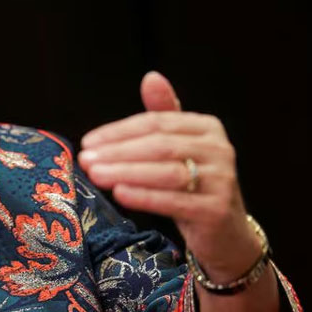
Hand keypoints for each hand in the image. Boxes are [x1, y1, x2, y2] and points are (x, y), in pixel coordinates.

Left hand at [77, 71, 262, 281]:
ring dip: (125, 172)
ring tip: (95, 175)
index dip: (119, 131)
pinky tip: (120, 194)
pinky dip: (144, 196)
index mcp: (207, 127)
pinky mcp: (217, 210)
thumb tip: (151, 77)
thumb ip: (163, 114)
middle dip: (117, 152)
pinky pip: (174, 201)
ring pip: (165, 172)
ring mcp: (222, 180)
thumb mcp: (179, 148)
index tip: (88, 142)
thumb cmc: (193, 185)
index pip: (155, 123)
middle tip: (86, 159)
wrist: (225, 234)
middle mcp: (220, 150)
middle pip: (159, 146)